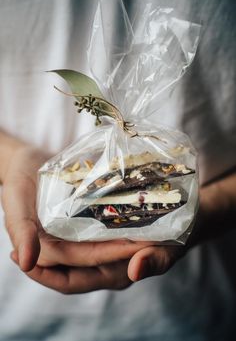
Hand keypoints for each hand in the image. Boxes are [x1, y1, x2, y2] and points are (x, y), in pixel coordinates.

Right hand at [1, 145, 152, 291]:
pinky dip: (128, 227)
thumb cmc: (18, 179)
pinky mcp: (89, 222)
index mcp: (48, 251)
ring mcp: (80, 237)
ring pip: (110, 249)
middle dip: (130, 254)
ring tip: (159, 234)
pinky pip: (110, 230)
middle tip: (160, 242)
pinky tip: (148, 219)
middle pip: (102, 262)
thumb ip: (20, 230)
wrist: (28, 161)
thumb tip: (27, 263)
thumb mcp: (14, 201)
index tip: (138, 247)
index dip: (110, 254)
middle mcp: (68, 249)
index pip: (82, 260)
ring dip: (134, 244)